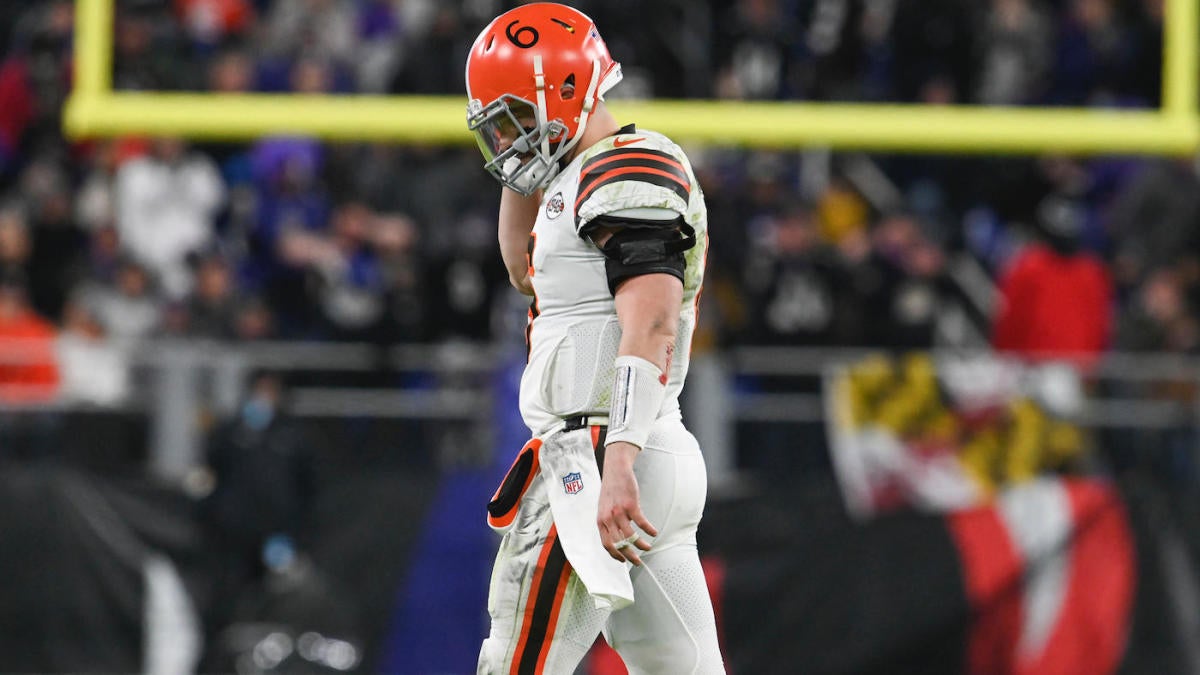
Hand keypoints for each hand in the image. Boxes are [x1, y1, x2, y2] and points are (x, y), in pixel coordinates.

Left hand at [597, 441, 657, 565]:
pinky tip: (654, 532)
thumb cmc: (611, 489)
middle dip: (630, 555)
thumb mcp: (604, 507)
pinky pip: (641, 523)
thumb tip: (617, 536)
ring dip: (641, 545)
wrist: (615, 470)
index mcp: (600, 520)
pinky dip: (649, 530)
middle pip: (619, 544)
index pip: (606, 544)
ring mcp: (619, 512)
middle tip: (638, 561)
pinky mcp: (631, 505)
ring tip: (648, 548)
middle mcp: (608, 518)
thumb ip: (607, 521)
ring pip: (631, 536)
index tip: (623, 560)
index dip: (615, 554)